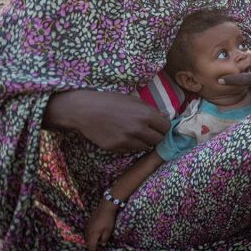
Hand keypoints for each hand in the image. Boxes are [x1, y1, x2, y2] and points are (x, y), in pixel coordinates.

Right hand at [44, 90, 170, 152]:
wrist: (85, 110)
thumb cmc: (110, 101)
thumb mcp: (133, 100)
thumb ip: (150, 110)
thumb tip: (164, 118)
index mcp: (146, 114)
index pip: (166, 127)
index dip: (163, 127)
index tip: (159, 126)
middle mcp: (139, 128)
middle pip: (158, 140)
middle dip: (156, 136)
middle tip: (149, 132)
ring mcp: (127, 139)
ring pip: (146, 147)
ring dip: (144, 142)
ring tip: (136, 134)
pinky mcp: (116, 147)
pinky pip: (131, 150)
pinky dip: (131, 145)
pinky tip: (124, 137)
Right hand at [85, 201, 118, 250]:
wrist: (105, 208)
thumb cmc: (108, 220)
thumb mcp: (109, 231)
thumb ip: (105, 239)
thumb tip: (102, 244)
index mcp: (93, 235)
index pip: (91, 246)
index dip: (94, 249)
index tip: (98, 250)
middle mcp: (88, 232)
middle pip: (87, 243)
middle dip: (91, 245)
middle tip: (97, 246)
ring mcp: (86, 227)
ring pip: (86, 237)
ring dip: (90, 240)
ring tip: (96, 240)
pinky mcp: (87, 223)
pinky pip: (86, 232)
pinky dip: (89, 235)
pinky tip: (94, 234)